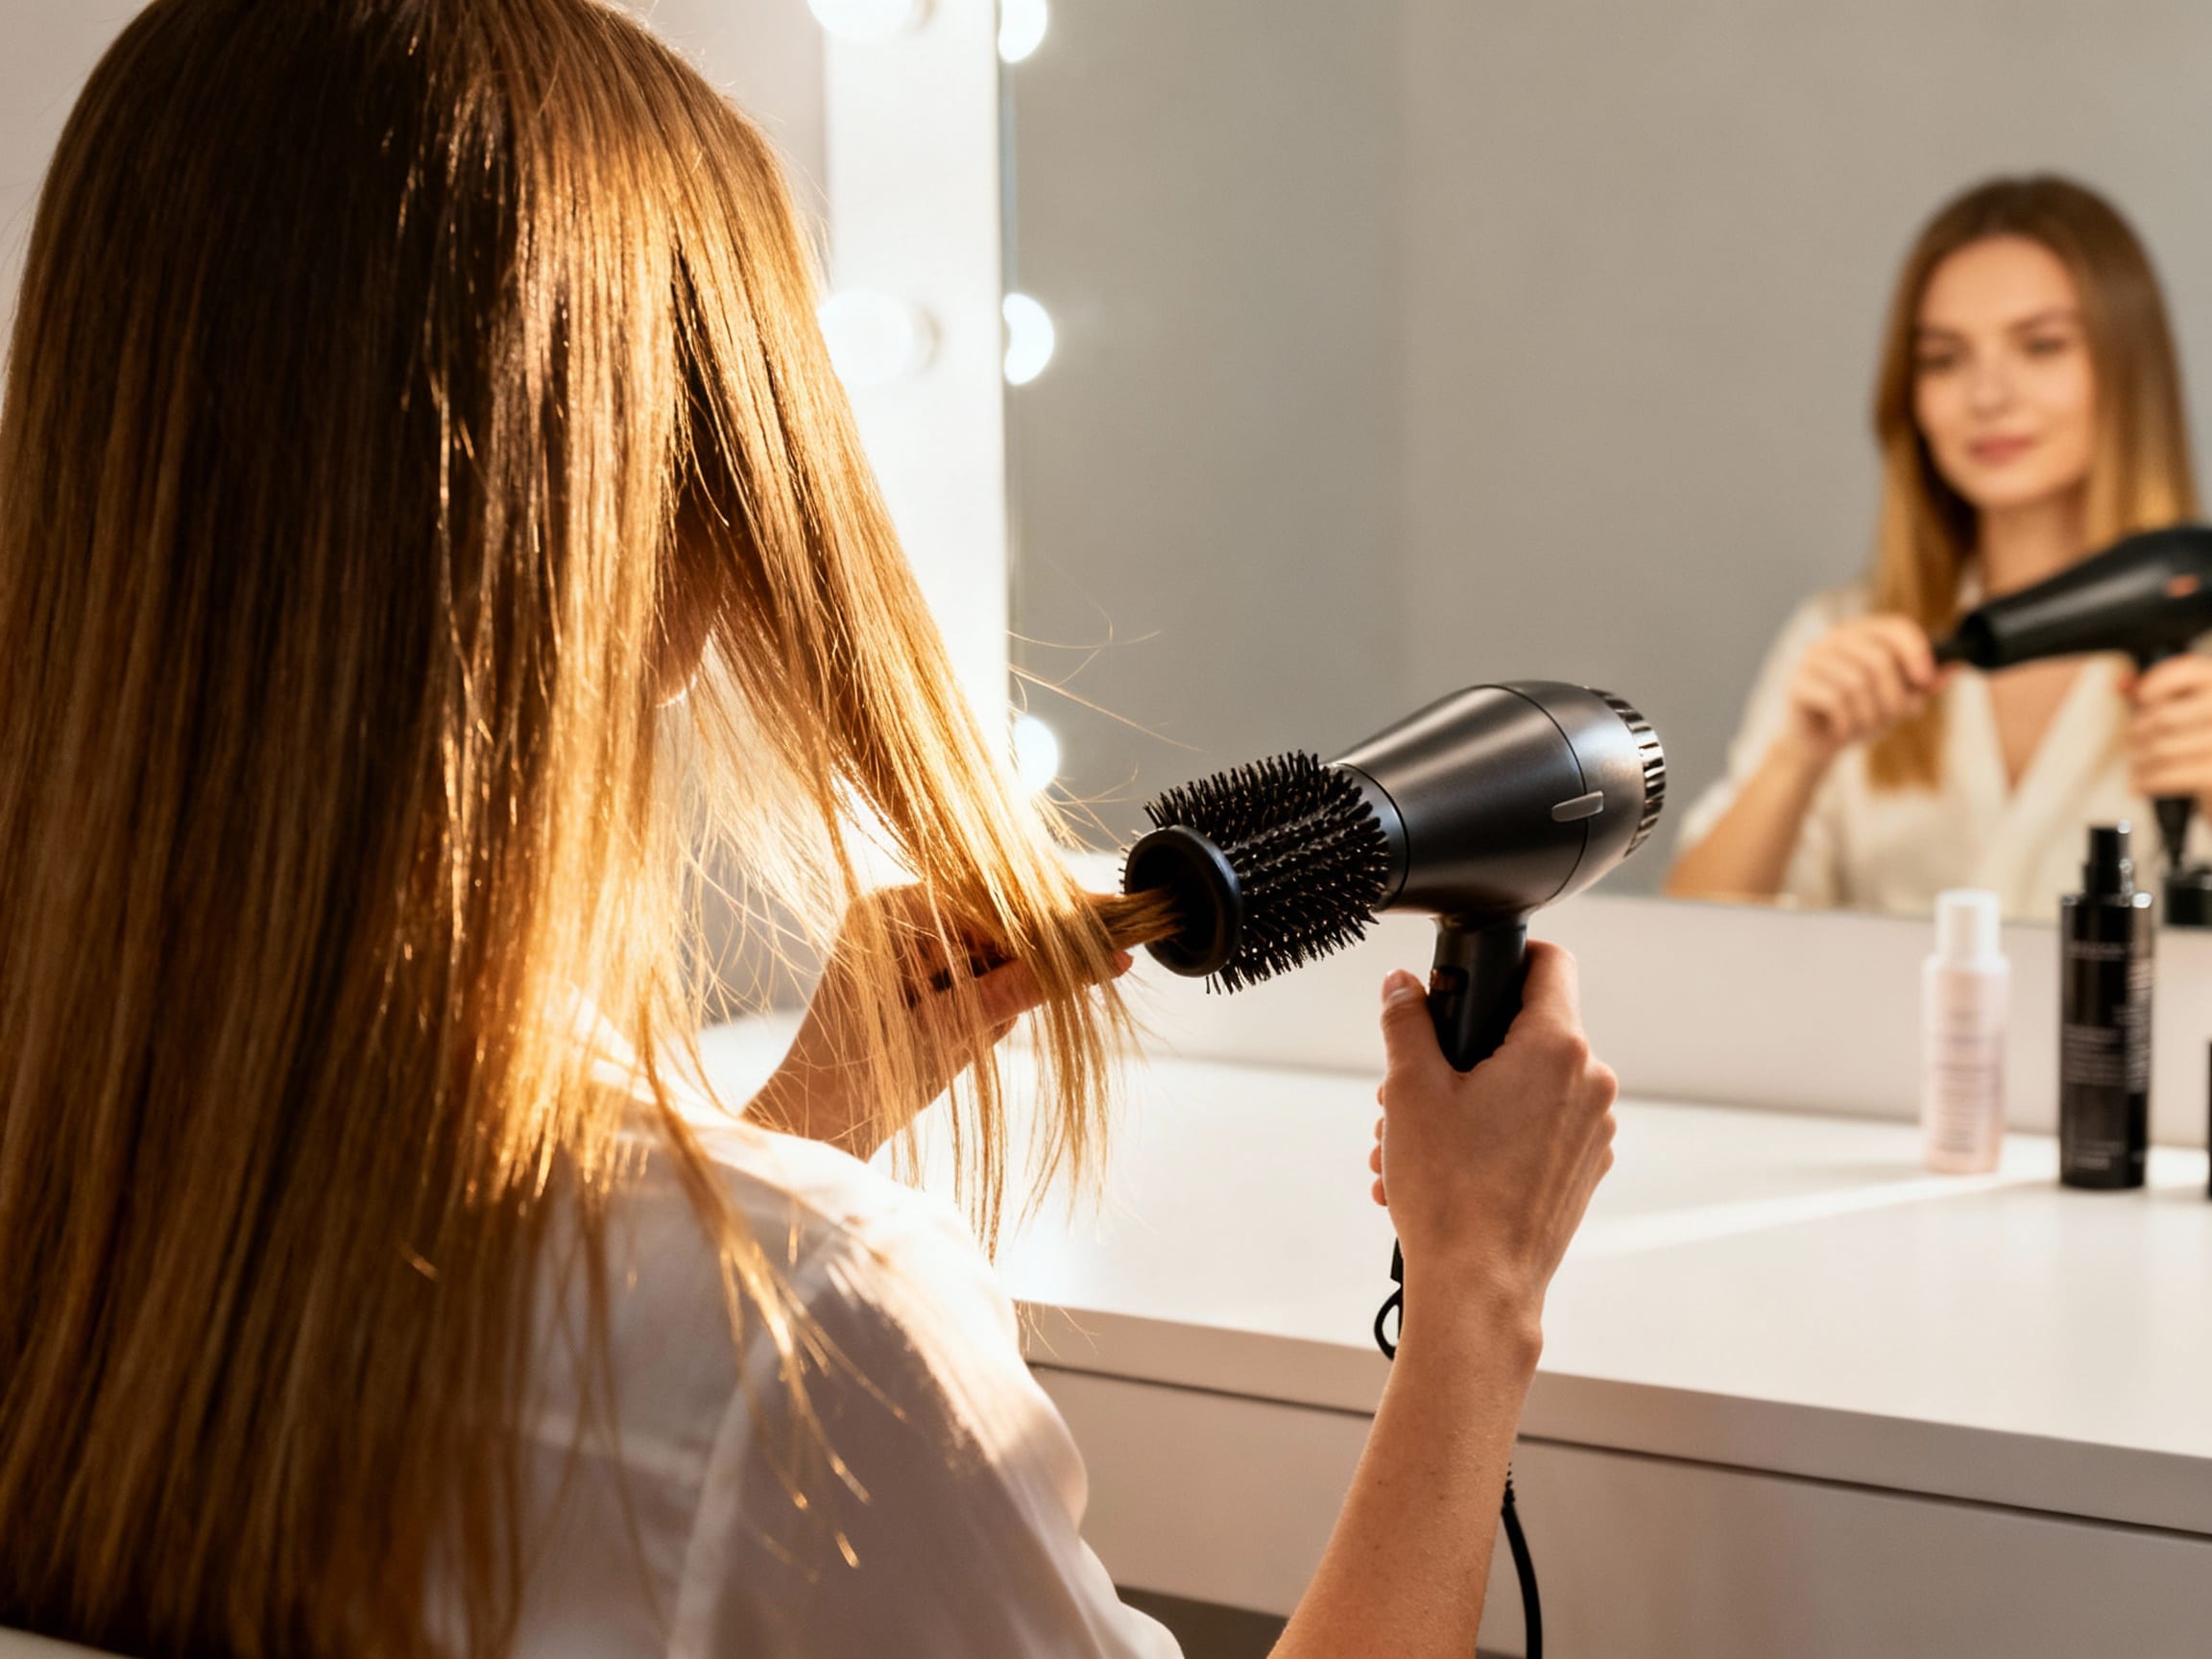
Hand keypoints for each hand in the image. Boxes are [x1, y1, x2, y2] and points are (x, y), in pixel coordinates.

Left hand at [749, 885, 1132, 1159]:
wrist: (819, 1124)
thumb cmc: (869, 1076)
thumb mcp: (958, 1030)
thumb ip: (1029, 987)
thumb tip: (1105, 959)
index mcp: (893, 910)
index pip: (992, 893)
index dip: (1053, 912)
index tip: (1112, 921)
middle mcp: (897, 913)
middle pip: (996, 915)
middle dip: (1028, 958)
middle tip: (1080, 976)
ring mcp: (906, 940)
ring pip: (993, 947)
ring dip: (1003, 991)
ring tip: (963, 1040)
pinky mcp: (915, 970)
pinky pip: (977, 972)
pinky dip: (987, 1006)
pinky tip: (959, 1040)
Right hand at [1365, 943, 1617, 1335]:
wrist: (1480, 1287)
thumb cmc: (1450, 1193)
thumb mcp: (1410, 1090)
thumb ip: (1407, 1022)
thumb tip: (1402, 986)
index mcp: (1556, 1048)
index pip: (1549, 962)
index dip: (1507, 956)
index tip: (1470, 976)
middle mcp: (1589, 1083)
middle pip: (1524, 1031)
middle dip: (1461, 1050)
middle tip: (1409, 1087)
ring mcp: (1591, 1131)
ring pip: (1525, 1084)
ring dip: (1467, 1098)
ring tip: (1411, 1143)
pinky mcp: (1581, 1170)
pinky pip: (1537, 1128)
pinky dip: (1492, 1134)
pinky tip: (1442, 1167)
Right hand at [1777, 614, 1944, 769]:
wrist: (1817, 744)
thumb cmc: (1859, 714)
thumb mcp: (1899, 699)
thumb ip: (1924, 682)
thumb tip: (1956, 665)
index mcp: (1861, 634)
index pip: (1895, 626)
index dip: (1916, 651)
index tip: (1925, 681)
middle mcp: (1833, 639)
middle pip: (1879, 659)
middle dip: (1894, 697)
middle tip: (1893, 717)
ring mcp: (1811, 660)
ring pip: (1857, 683)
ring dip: (1870, 714)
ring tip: (1865, 726)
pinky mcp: (1796, 683)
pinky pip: (1835, 700)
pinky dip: (1848, 722)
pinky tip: (1843, 729)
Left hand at [2125, 655, 2211, 811]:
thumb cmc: (2202, 740)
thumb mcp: (2188, 709)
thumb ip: (2157, 692)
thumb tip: (2121, 684)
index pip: (2189, 670)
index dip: (2157, 681)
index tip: (2141, 696)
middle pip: (2164, 715)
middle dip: (2139, 730)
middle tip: (2133, 738)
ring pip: (2161, 748)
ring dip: (2139, 758)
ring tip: (2137, 762)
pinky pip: (2169, 776)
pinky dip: (2147, 781)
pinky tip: (2140, 783)